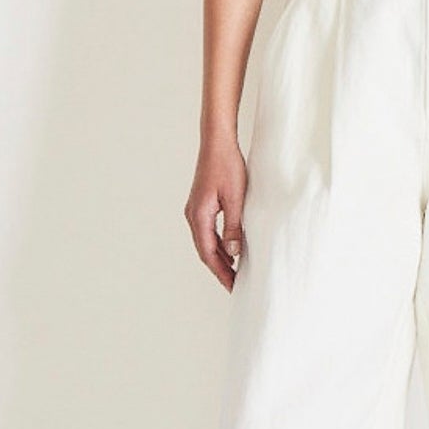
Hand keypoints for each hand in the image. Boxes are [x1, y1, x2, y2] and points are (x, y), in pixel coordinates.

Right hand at [186, 138, 247, 290]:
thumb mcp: (235, 198)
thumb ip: (233, 226)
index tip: (232, 286)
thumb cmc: (227, 166)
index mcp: (199, 216)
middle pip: (205, 251)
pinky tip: (229, 249)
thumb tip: (234, 253)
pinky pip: (207, 231)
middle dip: (219, 269)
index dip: (221, 272)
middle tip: (234, 285)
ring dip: (218, 258)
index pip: (209, 253)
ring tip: (234, 272)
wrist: (217, 142)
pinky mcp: (201, 204)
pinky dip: (217, 244)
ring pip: (205, 242)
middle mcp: (193, 215)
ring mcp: (195, 210)